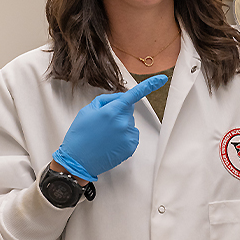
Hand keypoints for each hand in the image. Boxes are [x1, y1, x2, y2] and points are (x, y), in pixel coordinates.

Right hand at [52, 75, 167, 180]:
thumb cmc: (80, 134)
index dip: (150, 85)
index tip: (162, 79)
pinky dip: (123, 137)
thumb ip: (107, 100)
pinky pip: (131, 135)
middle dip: (118, 112)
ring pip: (129, 123)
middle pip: (128, 110)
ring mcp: (128, 135)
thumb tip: (121, 98)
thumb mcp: (88, 110)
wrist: (77, 161)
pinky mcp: (131, 147)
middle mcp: (123, 122)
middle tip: (102, 123)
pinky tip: (110, 142)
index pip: (134, 94)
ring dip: (120, 126)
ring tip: (104, 136)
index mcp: (112, 111)